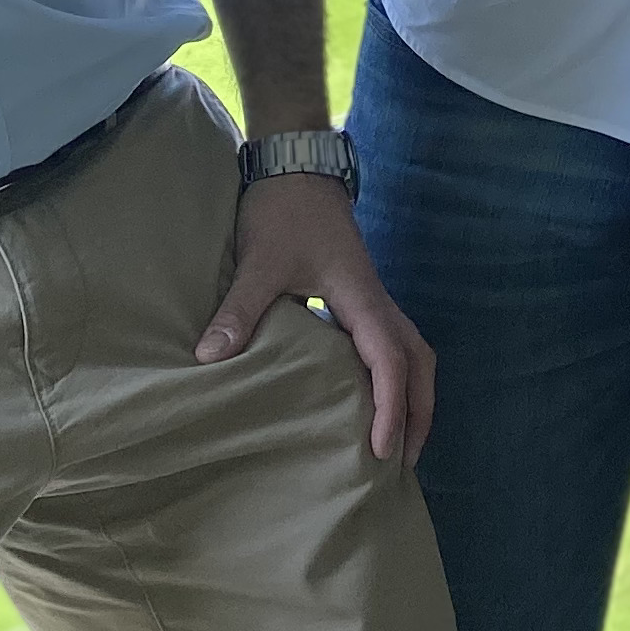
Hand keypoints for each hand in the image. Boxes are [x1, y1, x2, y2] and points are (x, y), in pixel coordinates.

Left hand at [197, 173, 437, 464]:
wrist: (296, 168)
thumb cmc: (282, 211)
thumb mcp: (259, 261)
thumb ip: (239, 310)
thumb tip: (209, 359)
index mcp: (360, 296)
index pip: (390, 359)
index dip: (391, 406)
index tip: (382, 450)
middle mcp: (377, 300)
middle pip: (420, 361)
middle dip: (418, 412)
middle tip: (402, 463)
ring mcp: (373, 298)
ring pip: (413, 352)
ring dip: (414, 397)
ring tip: (399, 443)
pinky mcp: (361, 297)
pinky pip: (394, 346)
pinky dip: (396, 379)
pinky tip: (373, 402)